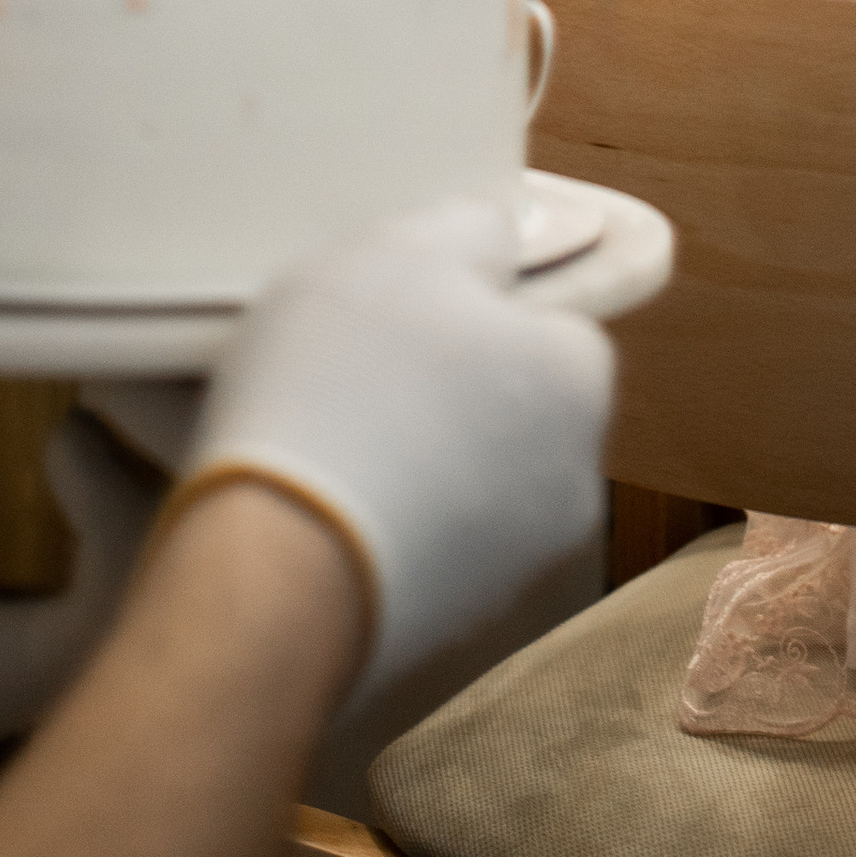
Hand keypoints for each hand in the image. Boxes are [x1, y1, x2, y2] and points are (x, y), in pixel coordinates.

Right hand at [156, 202, 610, 698]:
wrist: (274, 574)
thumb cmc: (343, 390)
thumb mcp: (403, 250)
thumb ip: (475, 230)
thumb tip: (510, 238)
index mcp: (580, 377)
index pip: (540, 320)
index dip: (463, 308)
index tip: (398, 312)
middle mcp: (572, 479)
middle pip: (502, 402)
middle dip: (438, 386)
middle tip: (350, 369)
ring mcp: (513, 566)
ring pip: (458, 478)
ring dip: (406, 456)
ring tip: (319, 438)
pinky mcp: (448, 626)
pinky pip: (417, 548)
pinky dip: (377, 525)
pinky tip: (314, 505)